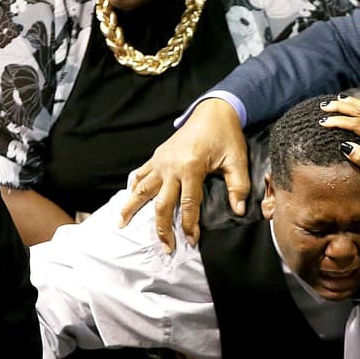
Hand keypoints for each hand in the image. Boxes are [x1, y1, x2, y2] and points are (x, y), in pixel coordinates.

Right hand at [119, 97, 248, 252]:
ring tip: (121, 224)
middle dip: (162, 229)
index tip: (192, 241)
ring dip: (131, 207)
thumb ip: (237, 186)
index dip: (189, 226)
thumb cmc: (226, 136)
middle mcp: (171, 167)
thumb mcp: (236, 160)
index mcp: (191, 168)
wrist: (213, 111)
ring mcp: (161, 161)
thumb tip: (238, 211)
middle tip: (165, 247)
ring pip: (142, 189)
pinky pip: (140, 173)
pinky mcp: (157, 156)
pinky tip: (127, 198)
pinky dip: (132, 186)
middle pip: (161, 204)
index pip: (188, 205)